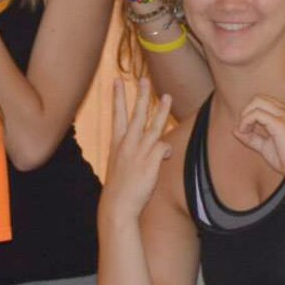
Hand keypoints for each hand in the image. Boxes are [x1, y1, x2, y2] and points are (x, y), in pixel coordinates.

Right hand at [101, 78, 171, 223]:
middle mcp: (127, 144)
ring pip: (153, 126)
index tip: (116, 81)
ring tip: (167, 96)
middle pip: (135, 115)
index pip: (117, 115)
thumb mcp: (122, 167)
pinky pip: (163, 147)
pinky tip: (165, 155)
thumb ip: (138, 154)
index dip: (118, 98)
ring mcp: (138, 152)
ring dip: (161, 110)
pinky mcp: (150, 161)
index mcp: (117, 144)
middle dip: (140, 96)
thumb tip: (160, 149)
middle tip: (143, 79)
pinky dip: (166, 148)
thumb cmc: (120, 189)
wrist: (117, 205)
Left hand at [233, 95, 284, 179]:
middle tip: (245, 130)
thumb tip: (234, 130)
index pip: (262, 102)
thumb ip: (251, 138)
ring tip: (245, 132)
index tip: (247, 130)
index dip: (250, 113)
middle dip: (246, 112)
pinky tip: (245, 133)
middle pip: (258, 98)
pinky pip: (256, 114)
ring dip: (245, 116)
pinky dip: (245, 122)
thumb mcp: (266, 146)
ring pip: (256, 102)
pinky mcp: (280, 123)